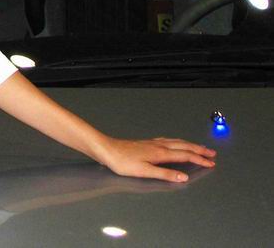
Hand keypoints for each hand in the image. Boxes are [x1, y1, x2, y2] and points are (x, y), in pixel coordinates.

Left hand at [97, 136, 216, 182]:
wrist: (107, 149)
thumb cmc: (122, 161)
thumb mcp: (145, 171)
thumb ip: (165, 174)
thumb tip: (183, 177)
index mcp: (160, 153)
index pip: (185, 155)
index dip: (199, 159)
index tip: (211, 163)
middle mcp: (158, 145)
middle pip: (184, 146)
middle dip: (199, 149)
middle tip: (212, 153)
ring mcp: (153, 143)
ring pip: (176, 142)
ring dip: (190, 144)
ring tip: (199, 147)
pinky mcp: (147, 143)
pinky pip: (168, 140)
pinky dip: (177, 142)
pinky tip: (175, 143)